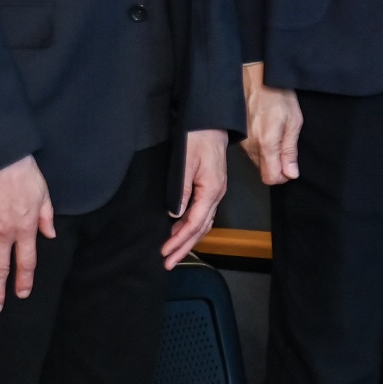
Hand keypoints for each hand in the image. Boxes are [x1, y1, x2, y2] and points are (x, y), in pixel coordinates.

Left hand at [161, 129, 229, 267]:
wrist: (212, 120)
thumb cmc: (198, 136)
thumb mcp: (186, 161)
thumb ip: (181, 189)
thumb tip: (175, 214)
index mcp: (212, 190)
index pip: (195, 223)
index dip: (180, 240)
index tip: (165, 252)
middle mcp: (217, 194)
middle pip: (202, 228)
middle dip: (185, 247)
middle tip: (168, 263)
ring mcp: (217, 191)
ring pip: (204, 223)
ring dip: (189, 240)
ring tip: (174, 253)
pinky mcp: (212, 187)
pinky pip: (204, 214)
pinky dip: (193, 227)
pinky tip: (182, 231)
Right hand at [241, 63, 302, 184]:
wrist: (257, 79)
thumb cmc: (277, 95)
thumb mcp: (294, 121)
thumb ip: (290, 150)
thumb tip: (291, 173)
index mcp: (266, 144)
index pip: (271, 178)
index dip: (283, 176)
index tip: (290, 167)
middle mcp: (252, 146)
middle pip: (264, 172)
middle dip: (277, 167)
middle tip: (287, 147)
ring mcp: (244, 142)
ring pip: (257, 163)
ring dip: (269, 157)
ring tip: (277, 136)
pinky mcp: (240, 138)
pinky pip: (252, 152)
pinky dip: (261, 149)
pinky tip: (267, 132)